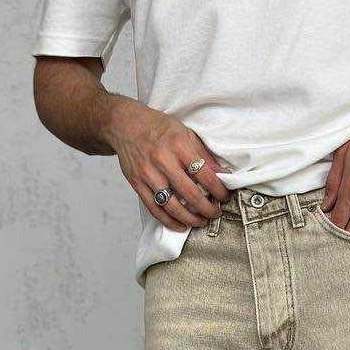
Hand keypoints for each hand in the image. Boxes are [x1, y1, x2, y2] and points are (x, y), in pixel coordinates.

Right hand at [104, 99, 230, 229]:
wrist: (125, 124)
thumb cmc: (158, 128)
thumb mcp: (185, 132)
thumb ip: (203, 154)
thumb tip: (222, 175)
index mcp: (178, 145)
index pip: (204, 174)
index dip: (218, 190)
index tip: (225, 197)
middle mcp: (162, 160)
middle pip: (190, 193)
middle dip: (207, 208)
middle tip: (216, 213)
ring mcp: (148, 174)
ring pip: (172, 206)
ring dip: (190, 219)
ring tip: (201, 222)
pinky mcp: (137, 184)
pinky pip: (154, 209)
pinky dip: (169, 221)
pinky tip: (181, 226)